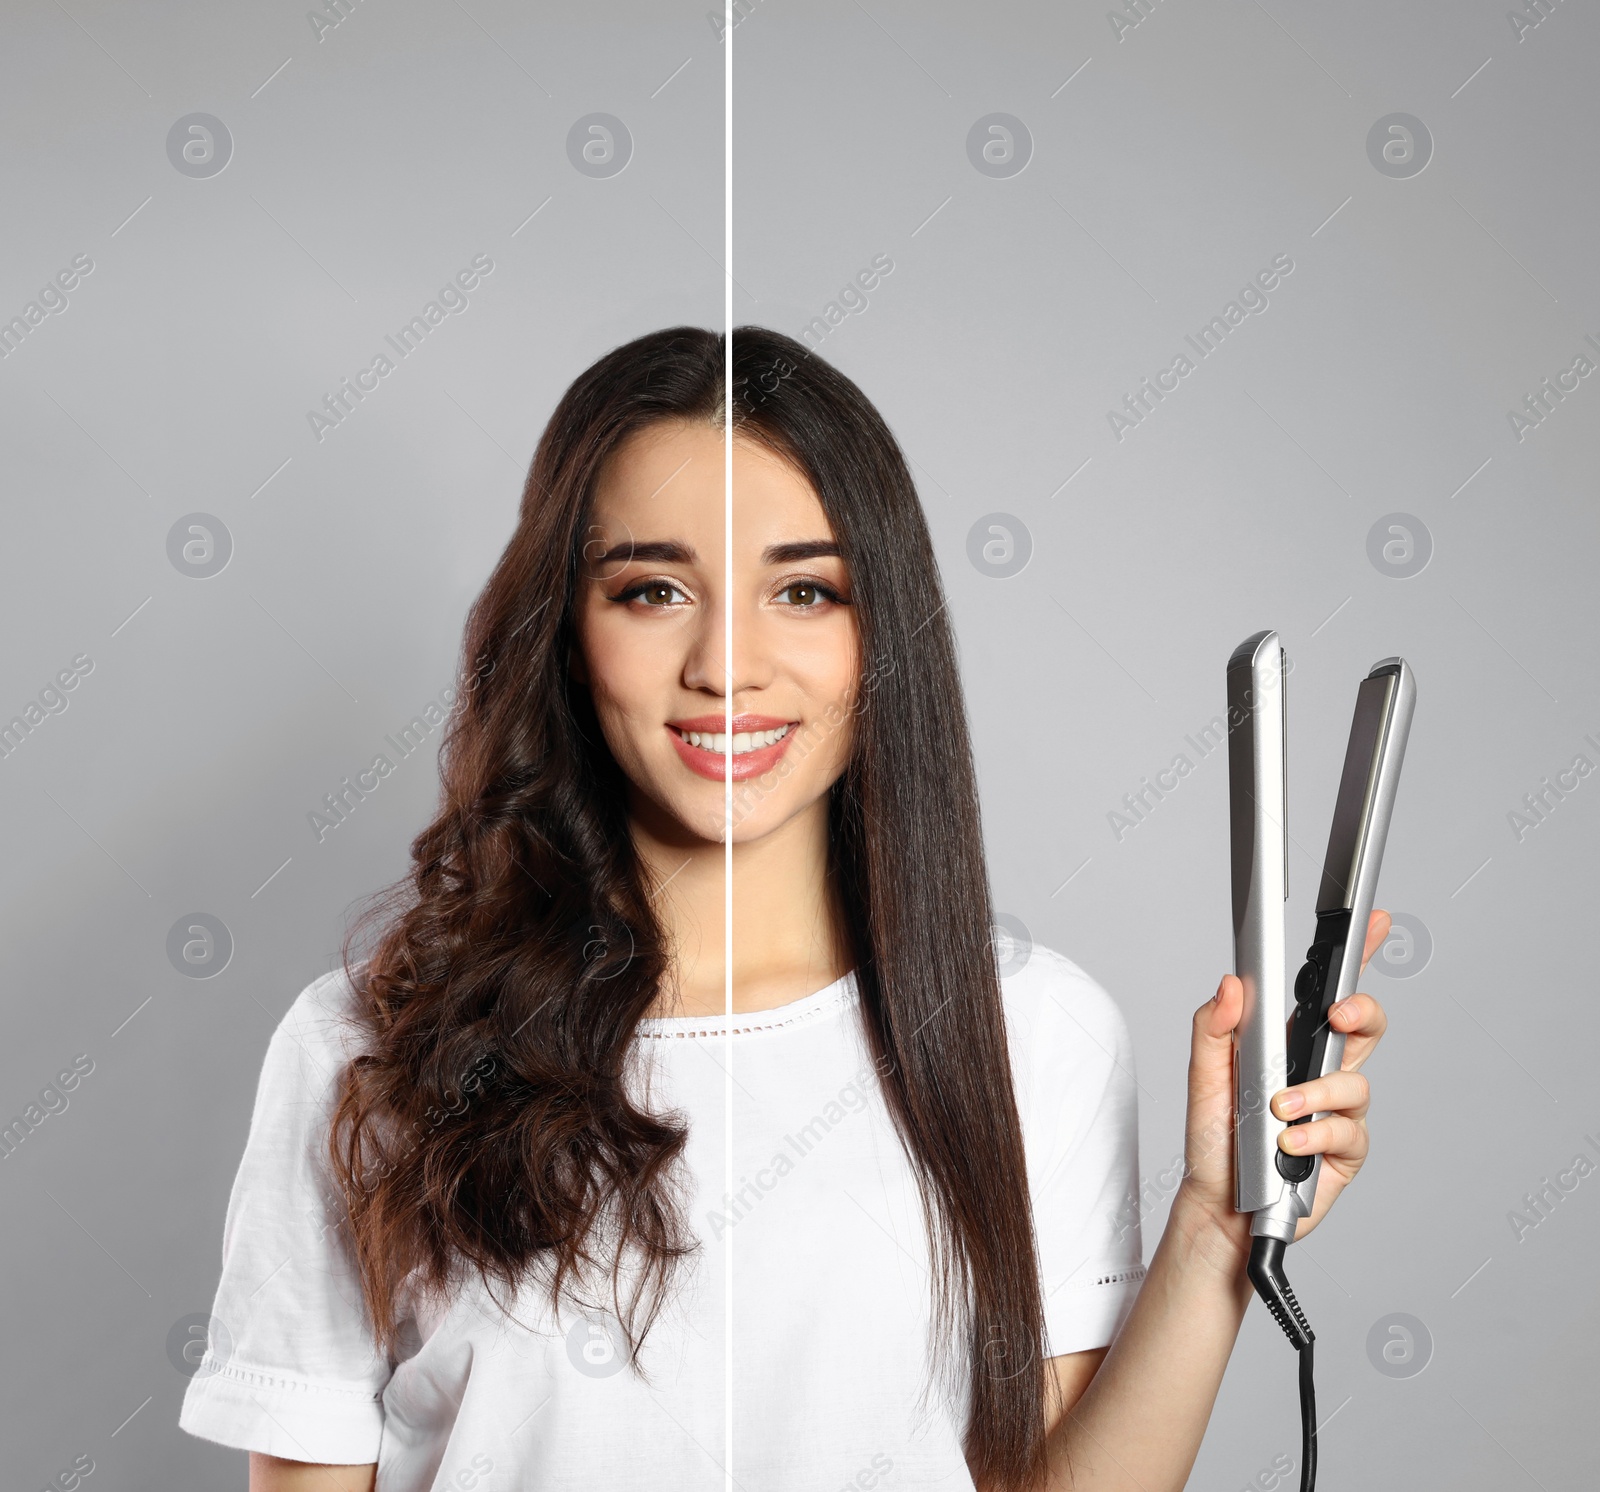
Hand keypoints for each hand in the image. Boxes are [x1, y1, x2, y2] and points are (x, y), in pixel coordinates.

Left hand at [1174, 909, 1391, 1262]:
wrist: (1219, 1202)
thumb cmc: (1217, 1136)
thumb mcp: (1204, 1076)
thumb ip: (1214, 1028)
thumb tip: (1230, 985)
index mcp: (1289, 1043)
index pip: (1328, 993)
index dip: (1358, 956)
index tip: (1374, 925)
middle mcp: (1320, 1072)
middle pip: (1365, 1028)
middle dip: (1362, 1012)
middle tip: (1338, 1014)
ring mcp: (1337, 1111)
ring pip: (1356, 1082)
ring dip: (1316, 1092)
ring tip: (1280, 1108)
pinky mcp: (1344, 1150)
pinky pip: (1349, 1132)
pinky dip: (1317, 1133)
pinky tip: (1289, 1142)